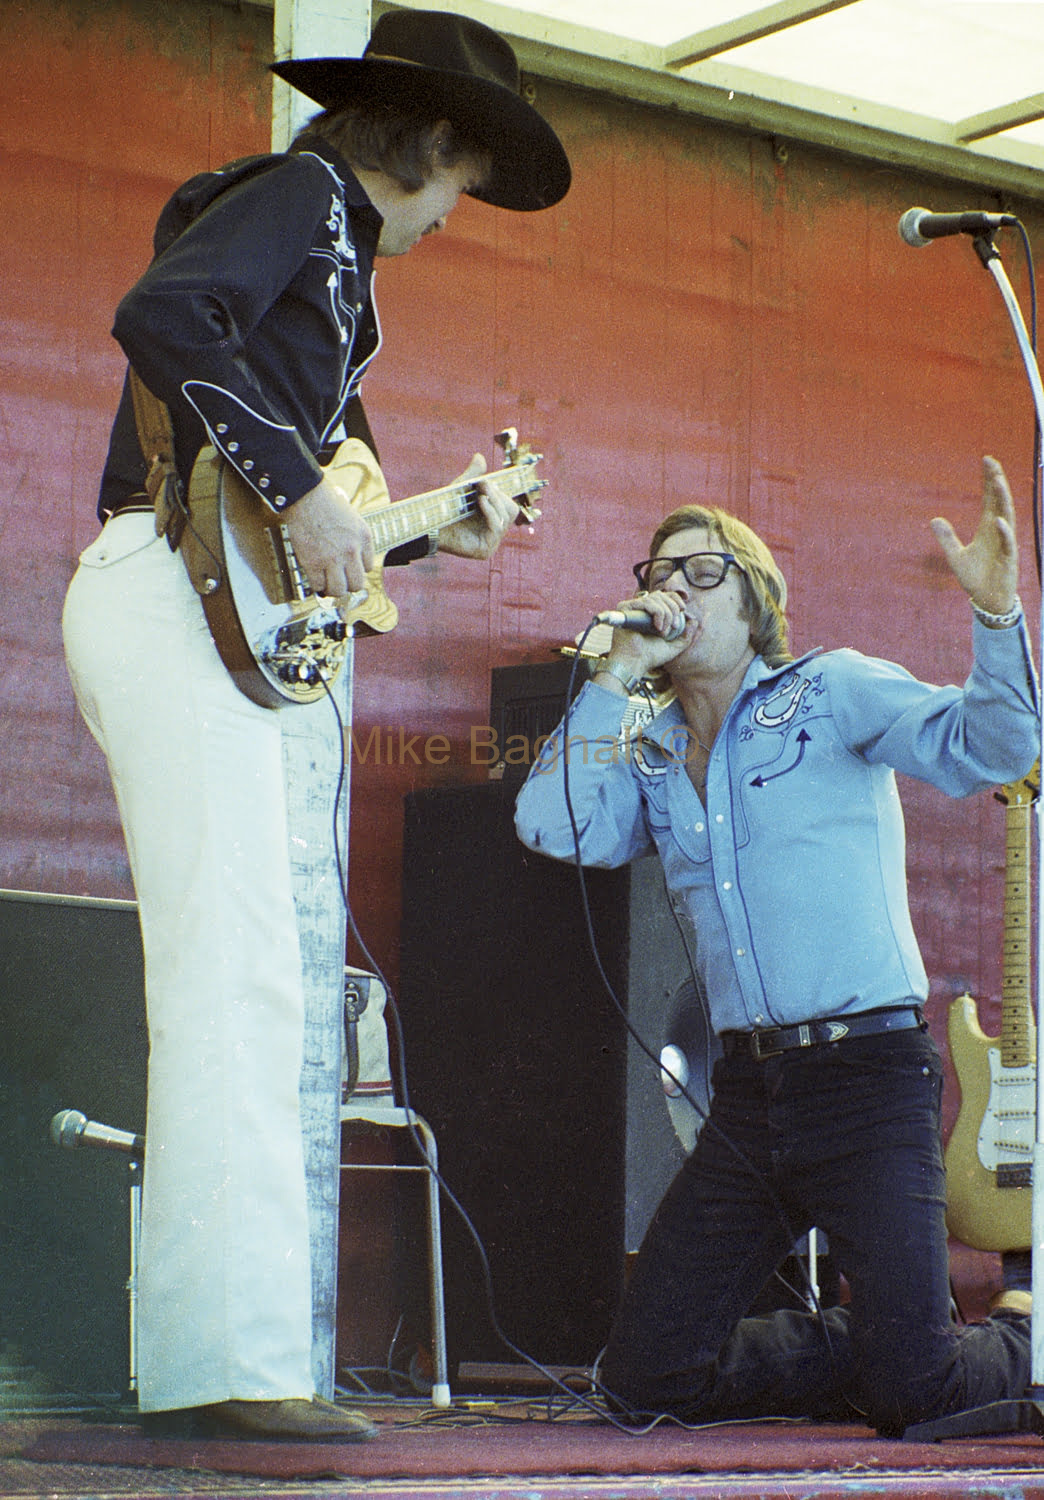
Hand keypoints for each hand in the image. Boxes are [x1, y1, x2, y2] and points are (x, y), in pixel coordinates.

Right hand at [284, 474, 374, 596]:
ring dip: (333, 590)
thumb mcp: (352, 518)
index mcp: (364, 538)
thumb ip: (355, 538)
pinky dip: (316, 586)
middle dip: (348, 585)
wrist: (305, 496)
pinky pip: (318, 585)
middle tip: (339, 582)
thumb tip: (353, 557)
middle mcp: (351, 551)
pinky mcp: (313, 563)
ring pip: (339, 590)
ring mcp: (332, 558)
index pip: (368, 568)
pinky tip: (315, 579)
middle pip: (356, 584)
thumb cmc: (326, 502)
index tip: (348, 568)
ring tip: (327, 585)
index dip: (357, 569)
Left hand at [438, 454, 520, 558]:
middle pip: (511, 510)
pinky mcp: (485, 551)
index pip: (508, 504)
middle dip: (498, 495)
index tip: (484, 481)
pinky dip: (491, 512)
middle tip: (483, 485)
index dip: (499, 492)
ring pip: (506, 517)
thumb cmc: (445, 508)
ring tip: (480, 494)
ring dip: (494, 501)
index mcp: (492, 519)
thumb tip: (479, 456)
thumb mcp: (461, 488)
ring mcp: (491, 543)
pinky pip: (497, 528)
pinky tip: (481, 502)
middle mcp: (494, 532)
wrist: (429, 524)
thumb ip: (473, 474)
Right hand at [597, 590, 687, 689]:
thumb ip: (685, 635)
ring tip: (663, 632)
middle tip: (674, 627)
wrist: (635, 663)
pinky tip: (657, 628)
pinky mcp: (625, 608)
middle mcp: (640, 608)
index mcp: (649, 613)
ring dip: (666, 615)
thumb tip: (695, 621)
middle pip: (662, 595)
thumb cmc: (650, 657)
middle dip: (673, 610)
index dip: (676, 599)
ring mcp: (632, 608)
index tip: (683, 609)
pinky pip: (647, 602)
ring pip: (656, 598)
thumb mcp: (673, 647)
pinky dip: (657, 613)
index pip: (664, 595)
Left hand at [930, 455, 1018, 615]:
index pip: (989, 499)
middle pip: (999, 501)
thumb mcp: (955, 556)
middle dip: (996, 482)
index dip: (988, 481)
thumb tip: (934, 519)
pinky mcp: (1008, 559)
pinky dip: (1004, 532)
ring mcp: (1005, 544)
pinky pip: (1008, 544)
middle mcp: (998, 532)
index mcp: (987, 529)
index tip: (986, 461)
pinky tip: (999, 521)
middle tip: (992, 462)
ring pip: (1006, 516)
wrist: (987, 600)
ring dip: (1002, 499)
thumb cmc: (975, 578)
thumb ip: (946, 538)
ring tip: (998, 481)